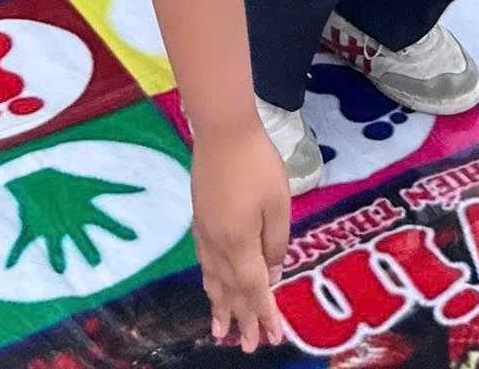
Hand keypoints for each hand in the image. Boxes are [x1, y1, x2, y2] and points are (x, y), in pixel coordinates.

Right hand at [191, 125, 292, 349]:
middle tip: (246, 347)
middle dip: (241, 320)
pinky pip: (205, 263)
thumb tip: (273, 273)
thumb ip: (276, 242)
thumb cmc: (257, 164)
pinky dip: (210, 282)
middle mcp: (218, 246)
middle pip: (231, 291)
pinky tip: (211, 285)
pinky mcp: (199, 219)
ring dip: (220, 306)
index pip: (255, 289)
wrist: (222, 130)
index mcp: (241, 244)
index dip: (265, 314)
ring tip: (220, 331)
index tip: (273, 338)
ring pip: (213, 280)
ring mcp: (205, 233)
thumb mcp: (279, 203)